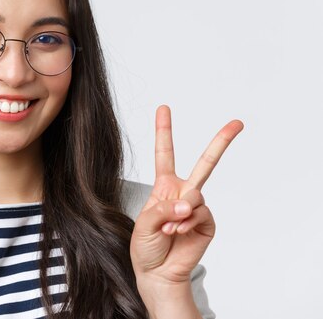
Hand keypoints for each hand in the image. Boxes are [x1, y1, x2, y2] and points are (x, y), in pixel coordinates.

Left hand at [130, 105, 243, 287]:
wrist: (156, 272)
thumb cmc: (145, 246)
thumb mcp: (144, 222)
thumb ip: (164, 207)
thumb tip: (189, 202)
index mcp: (164, 186)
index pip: (164, 154)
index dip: (164, 131)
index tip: (163, 108)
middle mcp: (183, 192)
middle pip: (205, 164)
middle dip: (221, 142)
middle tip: (237, 123)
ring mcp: (197, 207)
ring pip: (196, 193)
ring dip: (179, 211)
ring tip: (168, 228)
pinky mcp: (207, 222)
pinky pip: (200, 213)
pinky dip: (187, 222)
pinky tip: (178, 232)